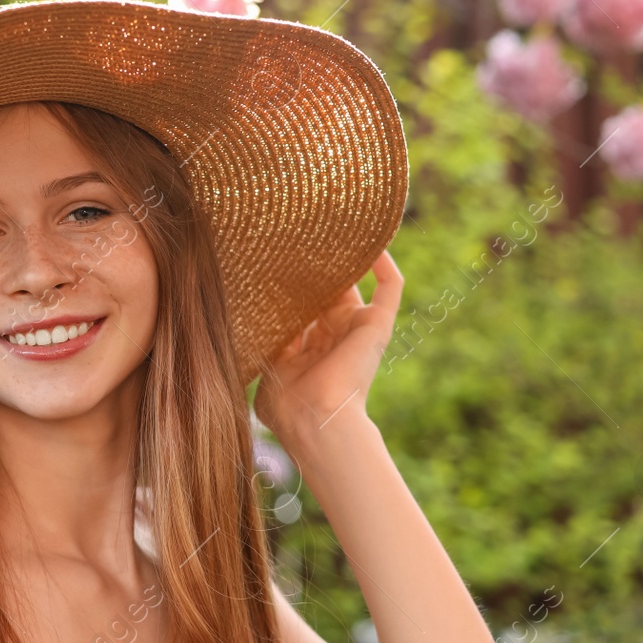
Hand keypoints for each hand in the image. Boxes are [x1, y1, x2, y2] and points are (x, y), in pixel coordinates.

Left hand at [254, 248, 402, 444]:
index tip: (272, 255)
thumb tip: (252, 315)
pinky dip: (385, 263)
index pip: (301, 305)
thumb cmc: (286, 405)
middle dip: (314, 263)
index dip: (289, 282)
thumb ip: (265, 341)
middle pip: (327, 289)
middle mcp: (335, 334)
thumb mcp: (267, 367)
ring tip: (333, 222)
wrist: (315, 419)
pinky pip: (390, 287)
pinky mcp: (377, 325)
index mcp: (308, 347)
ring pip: (357, 281)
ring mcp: (358, 328)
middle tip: (297, 230)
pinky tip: (372, 239)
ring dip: (347, 255)